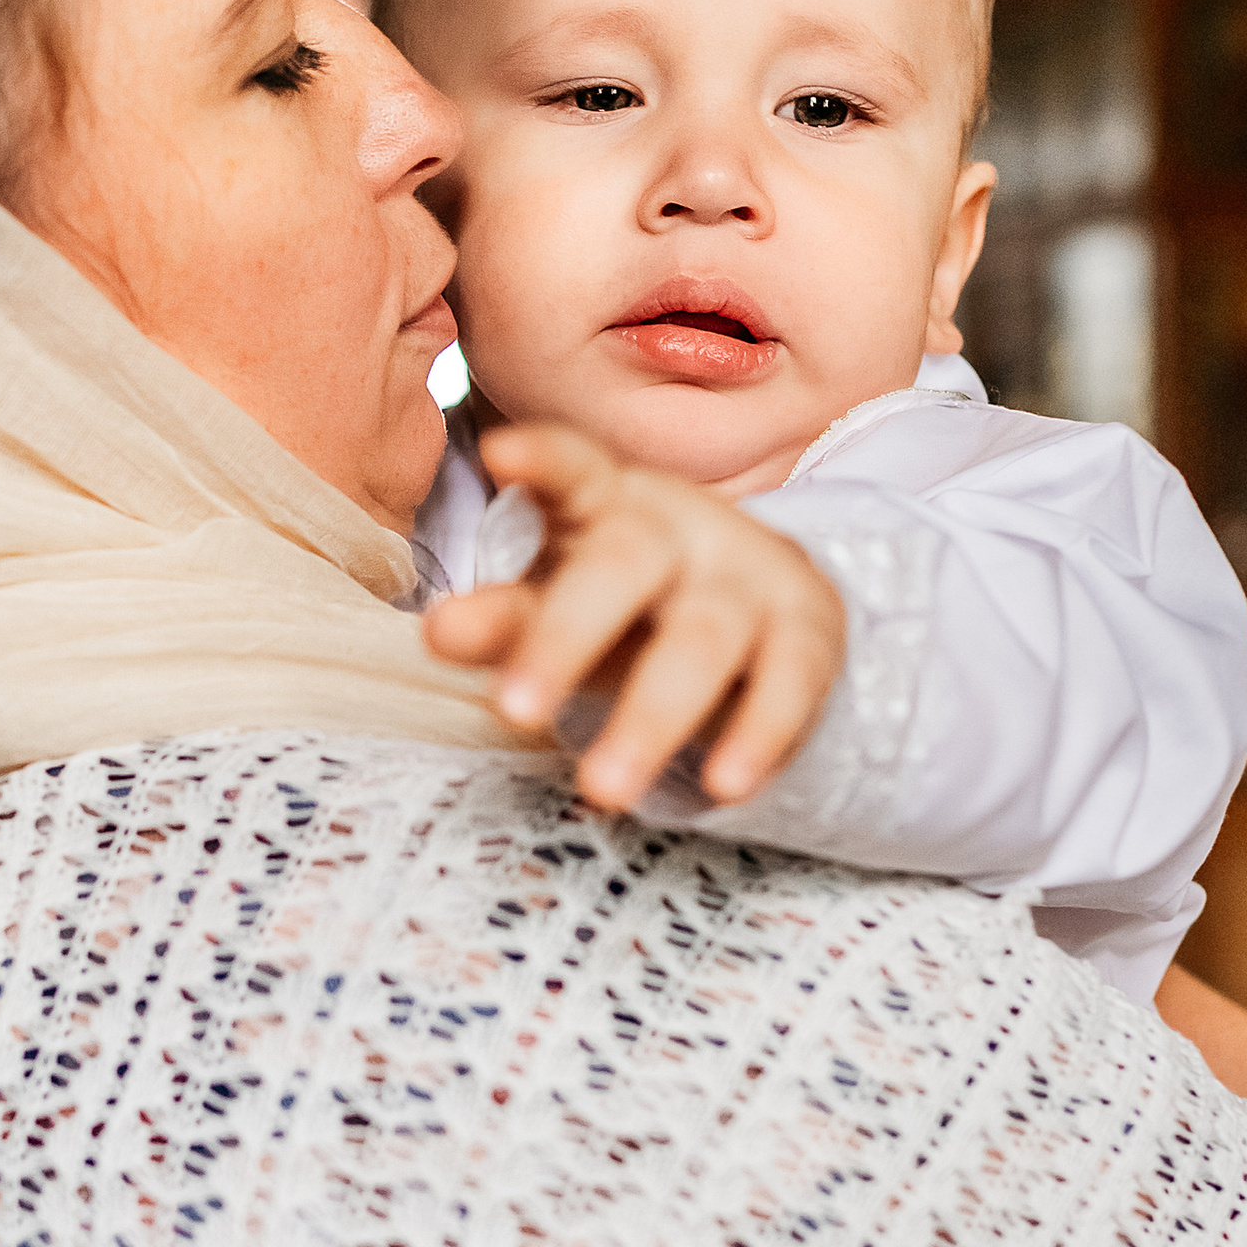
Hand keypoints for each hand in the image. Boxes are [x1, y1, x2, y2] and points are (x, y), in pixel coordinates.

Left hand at [422, 422, 845, 816]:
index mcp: (610, 502)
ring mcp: (752, 574)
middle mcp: (682, 527)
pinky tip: (724, 786)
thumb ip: (503, 622)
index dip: (542, 458)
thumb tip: (437, 632)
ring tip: (601, 790)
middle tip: (512, 713)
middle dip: (566, 637)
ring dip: (651, 717)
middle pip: (626, 563)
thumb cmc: (633, 606)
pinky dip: (757, 735)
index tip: (500, 455)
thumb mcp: (560, 607)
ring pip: (704, 638)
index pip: (575, 467)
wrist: (765, 610)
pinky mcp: (808, 631)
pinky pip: (789, 682)